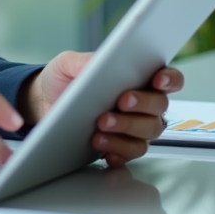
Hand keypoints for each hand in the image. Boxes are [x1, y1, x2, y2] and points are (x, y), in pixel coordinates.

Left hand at [21, 51, 182, 167]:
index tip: (157, 80)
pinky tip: (102, 145)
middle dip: (143, 104)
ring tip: (100, 125)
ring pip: (148, 132)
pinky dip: (118, 150)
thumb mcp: (67, 64)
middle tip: (121, 102)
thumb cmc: (63, 80)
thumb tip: (98, 62)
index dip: (170, 79)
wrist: (44, 104)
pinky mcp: (121, 146)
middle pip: (160, 107)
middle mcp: (143, 104)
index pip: (169, 78)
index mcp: (137, 78)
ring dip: (126, 128)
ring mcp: (134, 127)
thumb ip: (84, 61)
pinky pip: (131, 152)